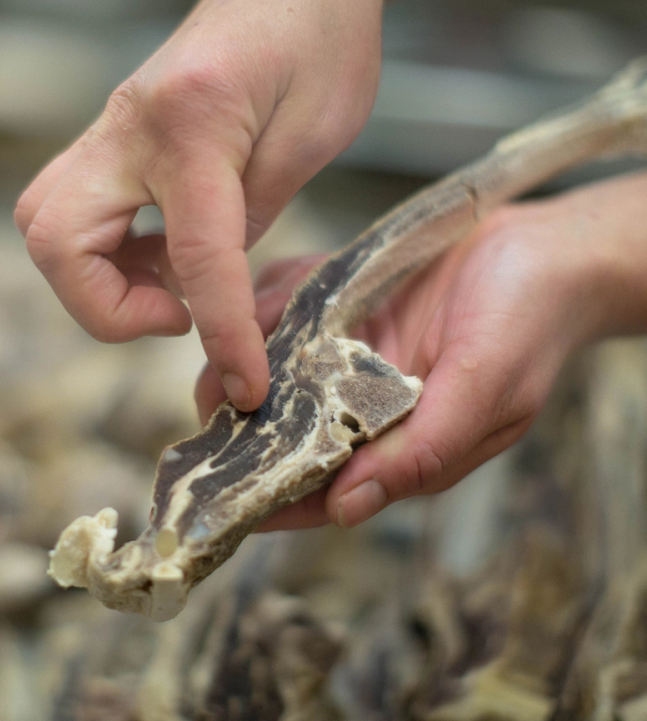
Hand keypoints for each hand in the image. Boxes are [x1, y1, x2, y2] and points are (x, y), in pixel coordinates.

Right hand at [14, 0, 388, 411]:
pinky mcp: (113, 139)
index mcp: (193, 124)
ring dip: (95, 283)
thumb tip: (207, 290)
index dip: (221, 335)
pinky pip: (72, 210)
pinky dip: (105, 255)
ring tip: (169, 289)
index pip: (195, 258)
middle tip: (177, 315)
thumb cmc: (320, 38)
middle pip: (54, 241)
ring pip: (46, 227)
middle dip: (106, 310)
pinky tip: (163, 258)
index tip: (246, 384)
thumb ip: (252, 218)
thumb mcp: (314, 134)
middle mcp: (128, 125)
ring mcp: (110, 129)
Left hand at [196, 172, 646, 528]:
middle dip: (238, 422)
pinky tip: (264, 297)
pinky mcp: (341, 303)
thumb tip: (348, 509)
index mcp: (394, 445)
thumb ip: (420, 453)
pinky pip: (289, 309)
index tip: (215, 500)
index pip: (317, 489)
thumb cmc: (528, 325)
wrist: (544, 245)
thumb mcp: (484, 393)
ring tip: (224, 344)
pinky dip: (271, 302)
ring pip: (273, 369)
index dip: (267, 500)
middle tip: (210, 404)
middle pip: (280, 431)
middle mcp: (361, 406)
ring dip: (245, 359)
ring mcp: (347, 354)